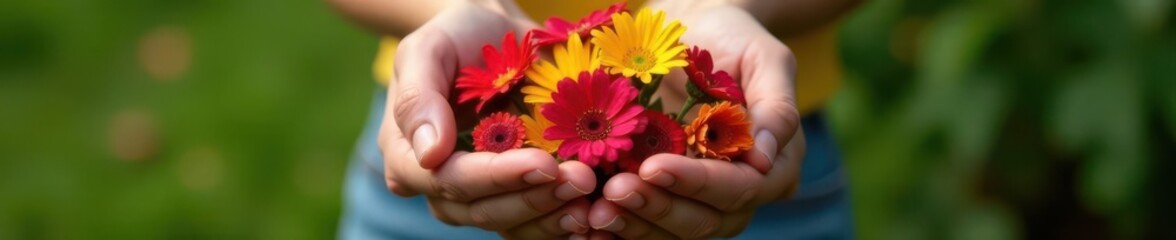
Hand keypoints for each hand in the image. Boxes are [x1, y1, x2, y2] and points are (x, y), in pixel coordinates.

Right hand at [377, 2, 595, 237]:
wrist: (492, 35)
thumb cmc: (456, 38)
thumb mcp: (427, 50)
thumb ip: (417, 98)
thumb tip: (429, 154)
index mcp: (407, 157)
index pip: (449, 180)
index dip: (497, 177)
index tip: (543, 163)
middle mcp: (439, 186)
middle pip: (483, 209)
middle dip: (535, 198)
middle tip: (582, 178)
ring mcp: (477, 195)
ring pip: (511, 223)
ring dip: (553, 215)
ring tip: (591, 196)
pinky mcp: (511, 195)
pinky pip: (533, 222)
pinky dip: (561, 219)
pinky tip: (592, 211)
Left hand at [589, 3, 805, 238]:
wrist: (691, 33)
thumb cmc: (733, 40)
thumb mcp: (765, 58)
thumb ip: (776, 106)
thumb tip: (764, 157)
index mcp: (773, 167)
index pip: (739, 189)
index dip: (697, 184)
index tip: (654, 166)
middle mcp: (740, 194)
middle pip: (705, 221)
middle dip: (658, 208)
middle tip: (615, 190)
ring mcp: (700, 202)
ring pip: (672, 231)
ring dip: (633, 224)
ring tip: (596, 209)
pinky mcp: (665, 198)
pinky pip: (645, 226)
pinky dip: (619, 227)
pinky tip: (588, 220)